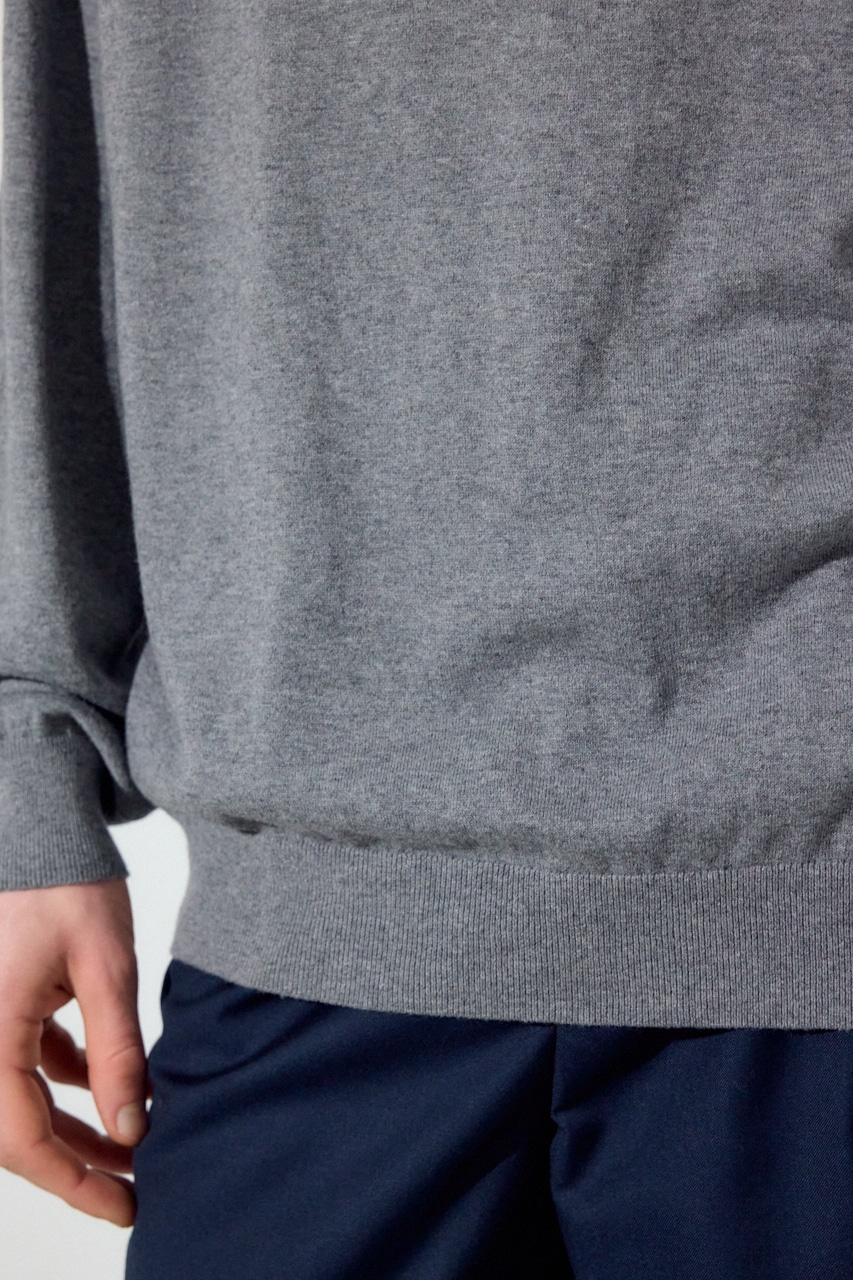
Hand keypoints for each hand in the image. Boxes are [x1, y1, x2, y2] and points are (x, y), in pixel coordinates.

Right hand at [0, 878, 151, 1226]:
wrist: (38, 825)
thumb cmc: (67, 883)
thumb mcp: (106, 969)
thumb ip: (117, 1051)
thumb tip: (130, 1127)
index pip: (22, 1137)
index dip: (74, 1182)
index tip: (124, 1205)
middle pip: (15, 1128)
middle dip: (75, 1163)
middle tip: (133, 1187)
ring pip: (19, 1099)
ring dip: (69, 1126)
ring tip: (129, 1144)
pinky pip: (20, 1062)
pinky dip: (60, 1081)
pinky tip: (106, 1086)